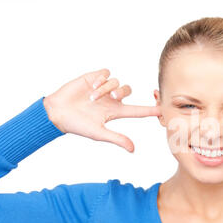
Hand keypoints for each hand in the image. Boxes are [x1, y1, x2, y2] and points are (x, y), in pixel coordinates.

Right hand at [43, 68, 160, 152]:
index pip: (137, 111)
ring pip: (116, 82)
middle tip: (114, 98)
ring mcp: (103, 88)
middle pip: (128, 90)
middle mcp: (111, 99)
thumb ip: (117, 139)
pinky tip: (92, 87)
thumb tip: (133, 149)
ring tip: (93, 97)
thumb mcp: (99, 133)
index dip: (151, 110)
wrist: (57, 113)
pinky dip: (101, 79)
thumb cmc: (78, 125)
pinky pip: (106, 73)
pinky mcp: (93, 78)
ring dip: (107, 88)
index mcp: (115, 112)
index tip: (164, 109)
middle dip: (122, 92)